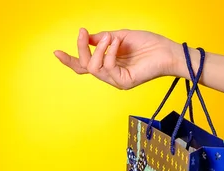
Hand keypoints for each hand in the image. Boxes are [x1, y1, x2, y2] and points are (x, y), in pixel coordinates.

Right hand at [53, 28, 180, 89]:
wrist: (167, 51)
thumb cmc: (148, 44)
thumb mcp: (120, 37)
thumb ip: (103, 39)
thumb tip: (88, 37)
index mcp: (108, 65)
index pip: (84, 66)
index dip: (69, 60)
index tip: (56, 51)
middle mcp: (110, 75)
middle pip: (85, 67)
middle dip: (81, 49)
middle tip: (83, 33)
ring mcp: (116, 80)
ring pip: (94, 68)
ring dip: (99, 49)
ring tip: (110, 37)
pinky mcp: (124, 82)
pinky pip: (108, 69)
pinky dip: (110, 53)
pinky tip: (117, 43)